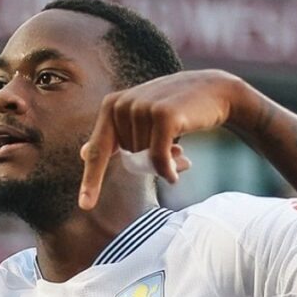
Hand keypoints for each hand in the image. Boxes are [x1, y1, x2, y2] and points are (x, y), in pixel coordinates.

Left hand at [79, 69, 243, 209]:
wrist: (215, 90)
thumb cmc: (175, 109)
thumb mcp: (140, 119)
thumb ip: (114, 136)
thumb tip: (81, 153)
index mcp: (111, 106)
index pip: (97, 150)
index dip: (91, 180)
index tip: (85, 206)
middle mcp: (122, 104)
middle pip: (127, 158)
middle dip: (147, 163)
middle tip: (172, 153)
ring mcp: (142, 107)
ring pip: (144, 159)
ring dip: (164, 163)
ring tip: (180, 151)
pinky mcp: (163, 115)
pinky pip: (158, 158)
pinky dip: (169, 169)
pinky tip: (182, 168)